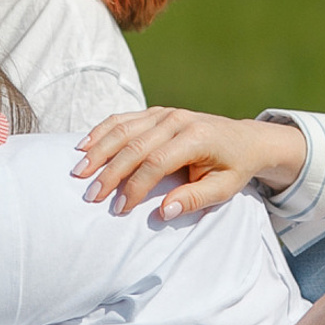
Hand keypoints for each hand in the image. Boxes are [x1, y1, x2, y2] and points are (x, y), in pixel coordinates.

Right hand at [72, 109, 306, 219]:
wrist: (246, 138)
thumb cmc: (234, 167)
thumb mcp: (224, 188)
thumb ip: (194, 198)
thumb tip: (163, 212)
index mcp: (196, 137)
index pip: (156, 162)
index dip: (136, 187)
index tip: (120, 209)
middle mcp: (177, 120)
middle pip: (134, 145)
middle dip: (109, 172)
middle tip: (90, 196)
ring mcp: (164, 113)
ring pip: (124, 129)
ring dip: (98, 150)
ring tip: (78, 172)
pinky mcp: (156, 112)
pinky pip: (124, 119)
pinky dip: (102, 131)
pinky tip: (83, 145)